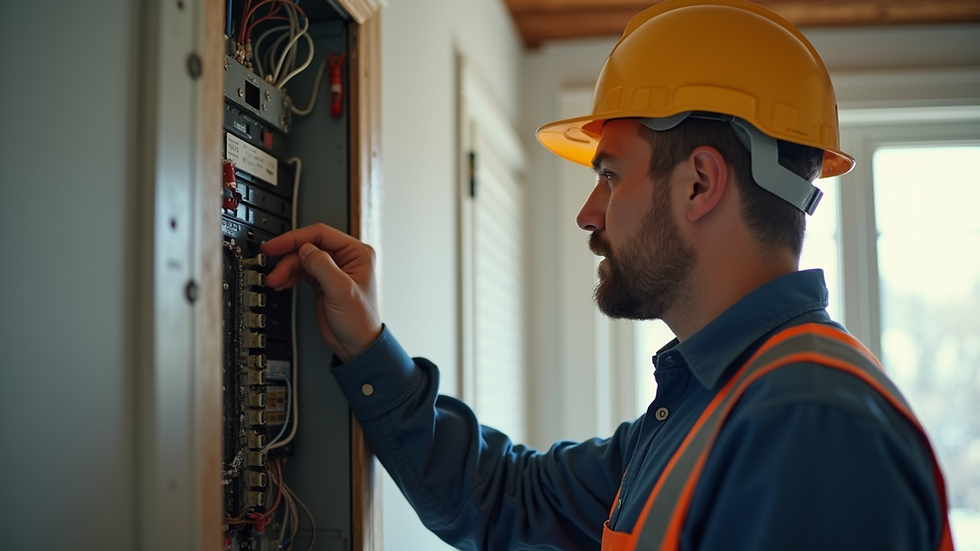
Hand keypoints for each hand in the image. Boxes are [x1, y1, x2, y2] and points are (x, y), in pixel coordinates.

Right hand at [261, 223, 381, 362]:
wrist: (356, 345)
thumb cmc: (360, 321)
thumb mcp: (341, 291)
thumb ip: (323, 266)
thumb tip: (305, 249)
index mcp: (357, 253)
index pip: (321, 235)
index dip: (296, 238)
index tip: (277, 245)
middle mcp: (345, 258)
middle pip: (308, 246)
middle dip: (288, 257)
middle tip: (271, 265)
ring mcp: (332, 269)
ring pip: (302, 259)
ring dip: (286, 269)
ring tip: (275, 281)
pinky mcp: (322, 281)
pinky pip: (301, 271)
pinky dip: (289, 276)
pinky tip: (281, 283)